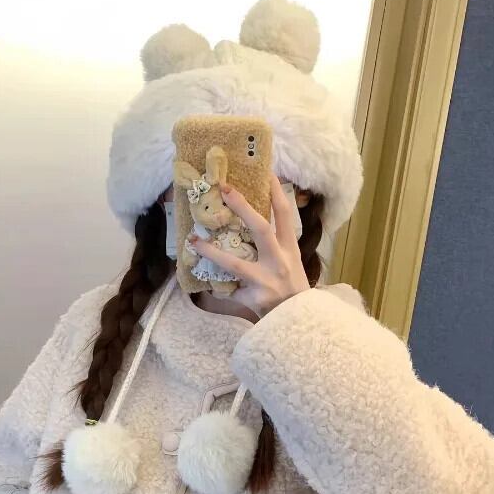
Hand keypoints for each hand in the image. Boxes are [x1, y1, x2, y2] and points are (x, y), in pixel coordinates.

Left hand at [188, 174, 309, 316]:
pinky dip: (217, 290)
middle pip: (261, 228)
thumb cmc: (291, 290)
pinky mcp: (255, 299)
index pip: (284, 214)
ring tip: (193, 241)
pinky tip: (206, 287)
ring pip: (235, 263)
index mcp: (289, 249)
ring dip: (212, 252)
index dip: (276, 192)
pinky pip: (229, 291)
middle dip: (242, 207)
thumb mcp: (291, 263)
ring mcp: (266, 280)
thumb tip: (250, 224)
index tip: (266, 171)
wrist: (299, 321)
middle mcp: (280, 261)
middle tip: (223, 189)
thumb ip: (275, 246)